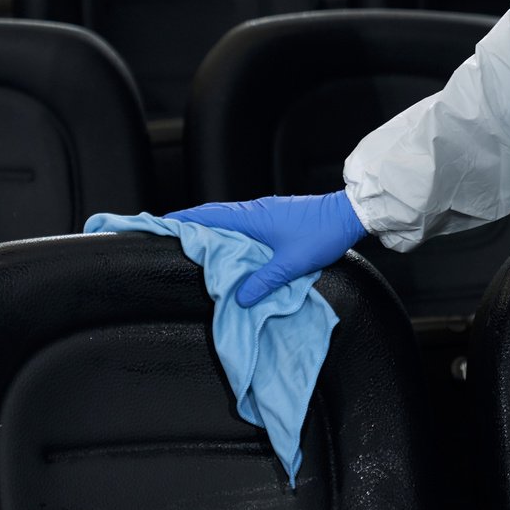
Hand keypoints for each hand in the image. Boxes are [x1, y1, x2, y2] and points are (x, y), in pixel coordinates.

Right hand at [165, 192, 367, 306]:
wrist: (348, 214)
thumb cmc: (321, 234)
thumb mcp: (292, 264)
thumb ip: (264, 281)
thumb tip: (240, 298)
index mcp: (252, 218)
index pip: (208, 216)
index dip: (183, 220)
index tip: (161, 225)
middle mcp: (254, 211)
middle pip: (213, 216)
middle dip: (192, 225)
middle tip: (171, 237)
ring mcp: (264, 212)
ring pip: (228, 220)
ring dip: (211, 229)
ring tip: (195, 245)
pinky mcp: (274, 216)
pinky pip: (242, 223)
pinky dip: (229, 232)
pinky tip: (229, 247)